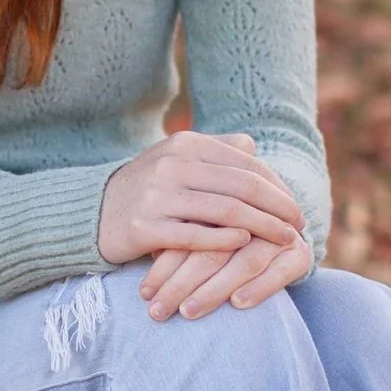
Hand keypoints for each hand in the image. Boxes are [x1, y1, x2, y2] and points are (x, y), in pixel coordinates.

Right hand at [98, 131, 304, 274]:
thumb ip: (215, 151)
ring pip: (225, 211)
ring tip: (286, 240)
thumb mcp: (176, 160)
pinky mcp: (143, 228)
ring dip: (263, 226)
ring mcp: (156, 196)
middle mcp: (172, 165)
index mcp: (185, 145)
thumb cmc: (146, 188)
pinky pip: (195, 235)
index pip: (246, 164)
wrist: (91, 212)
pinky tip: (246, 245)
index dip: (277, 186)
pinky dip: (225, 240)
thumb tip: (252, 146)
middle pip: (242, 186)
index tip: (295, 208)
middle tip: (300, 225)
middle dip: (278, 207)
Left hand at [144, 226, 314, 319]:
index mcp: (223, 206)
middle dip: (182, 283)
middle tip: (157, 310)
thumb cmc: (223, 245)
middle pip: (214, 248)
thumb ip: (179, 244)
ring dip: (214, 289)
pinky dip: (259, 287)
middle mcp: (253, 218)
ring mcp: (279, 235)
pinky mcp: (300, 255)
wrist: (279, 237)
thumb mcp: (199, 238)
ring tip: (187, 312)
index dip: (164, 264)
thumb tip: (145, 273)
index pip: (190, 234)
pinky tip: (237, 303)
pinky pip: (281, 272)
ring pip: (244, 261)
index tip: (144, 293)